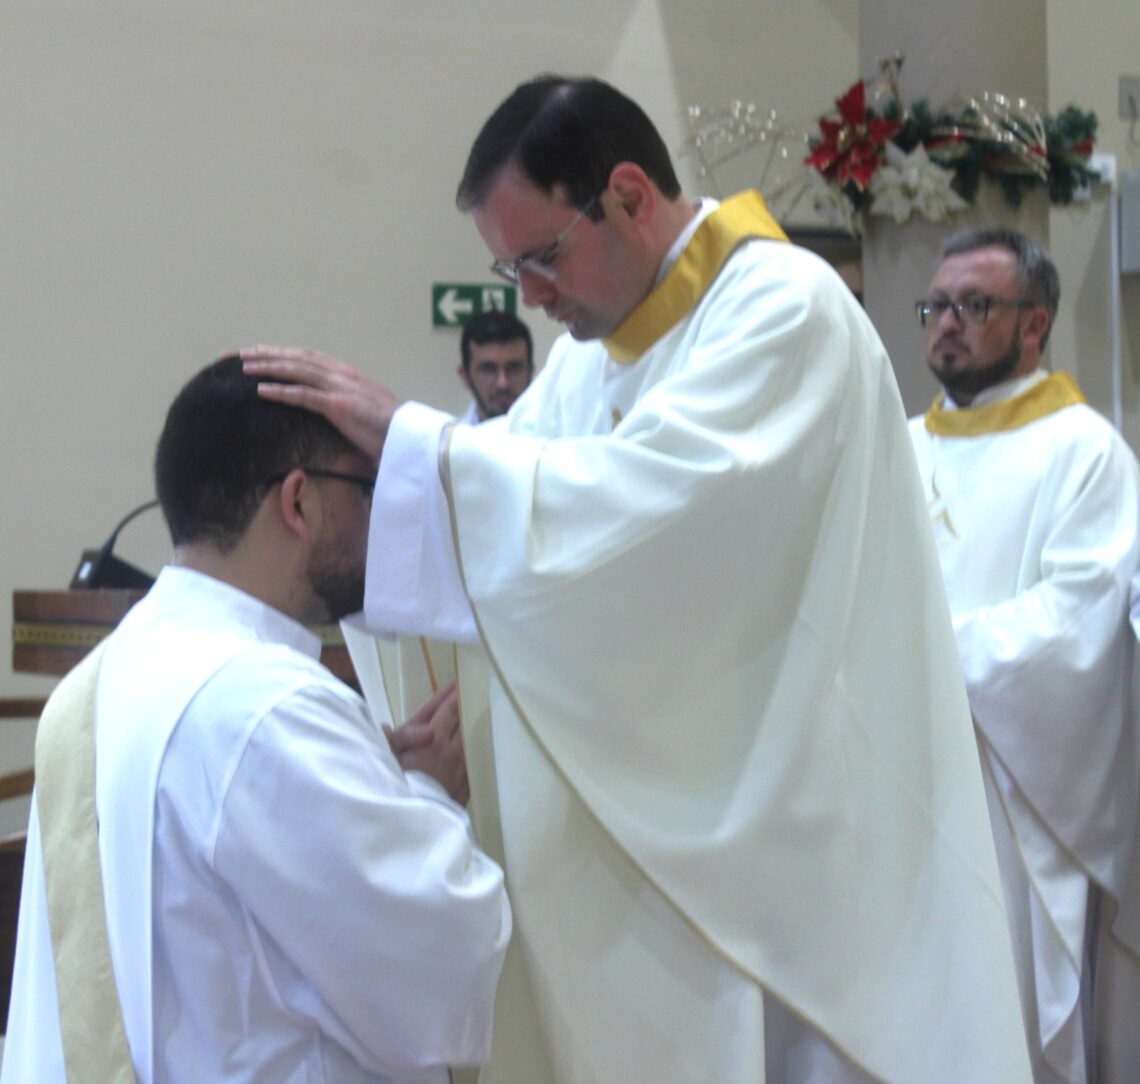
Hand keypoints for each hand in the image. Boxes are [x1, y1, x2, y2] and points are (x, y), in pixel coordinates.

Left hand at [240, 345, 400, 460]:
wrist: (411, 438)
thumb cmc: (391, 430)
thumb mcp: (365, 410)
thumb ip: (346, 403)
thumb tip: (331, 407)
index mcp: (348, 375)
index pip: (308, 358)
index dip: (282, 353)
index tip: (259, 353)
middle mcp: (342, 375)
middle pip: (297, 359)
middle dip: (266, 355)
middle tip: (239, 355)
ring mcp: (340, 388)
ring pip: (297, 371)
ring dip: (268, 368)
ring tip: (244, 368)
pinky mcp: (339, 406)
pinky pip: (304, 395)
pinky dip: (281, 391)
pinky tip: (261, 391)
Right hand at [384, 682, 469, 805]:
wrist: (418, 822)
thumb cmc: (400, 786)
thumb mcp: (389, 758)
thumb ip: (393, 738)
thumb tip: (385, 726)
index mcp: (433, 737)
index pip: (446, 710)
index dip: (452, 696)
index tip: (459, 684)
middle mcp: (451, 748)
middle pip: (463, 720)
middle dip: (466, 705)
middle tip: (475, 690)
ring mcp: (462, 766)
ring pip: (472, 738)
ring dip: (474, 725)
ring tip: (480, 714)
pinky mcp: (467, 783)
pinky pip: (475, 759)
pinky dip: (477, 748)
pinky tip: (479, 745)